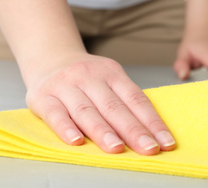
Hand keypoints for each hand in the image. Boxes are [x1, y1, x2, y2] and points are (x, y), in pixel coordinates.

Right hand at [26, 52, 175, 154]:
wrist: (50, 58)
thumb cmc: (86, 77)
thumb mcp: (108, 78)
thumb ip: (123, 100)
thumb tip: (150, 132)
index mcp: (111, 72)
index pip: (136, 99)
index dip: (152, 121)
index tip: (165, 142)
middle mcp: (89, 76)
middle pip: (113, 106)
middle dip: (133, 130)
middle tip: (148, 149)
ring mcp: (65, 85)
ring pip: (86, 110)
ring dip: (103, 131)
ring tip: (117, 148)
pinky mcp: (42, 97)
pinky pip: (55, 114)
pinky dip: (65, 128)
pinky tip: (76, 142)